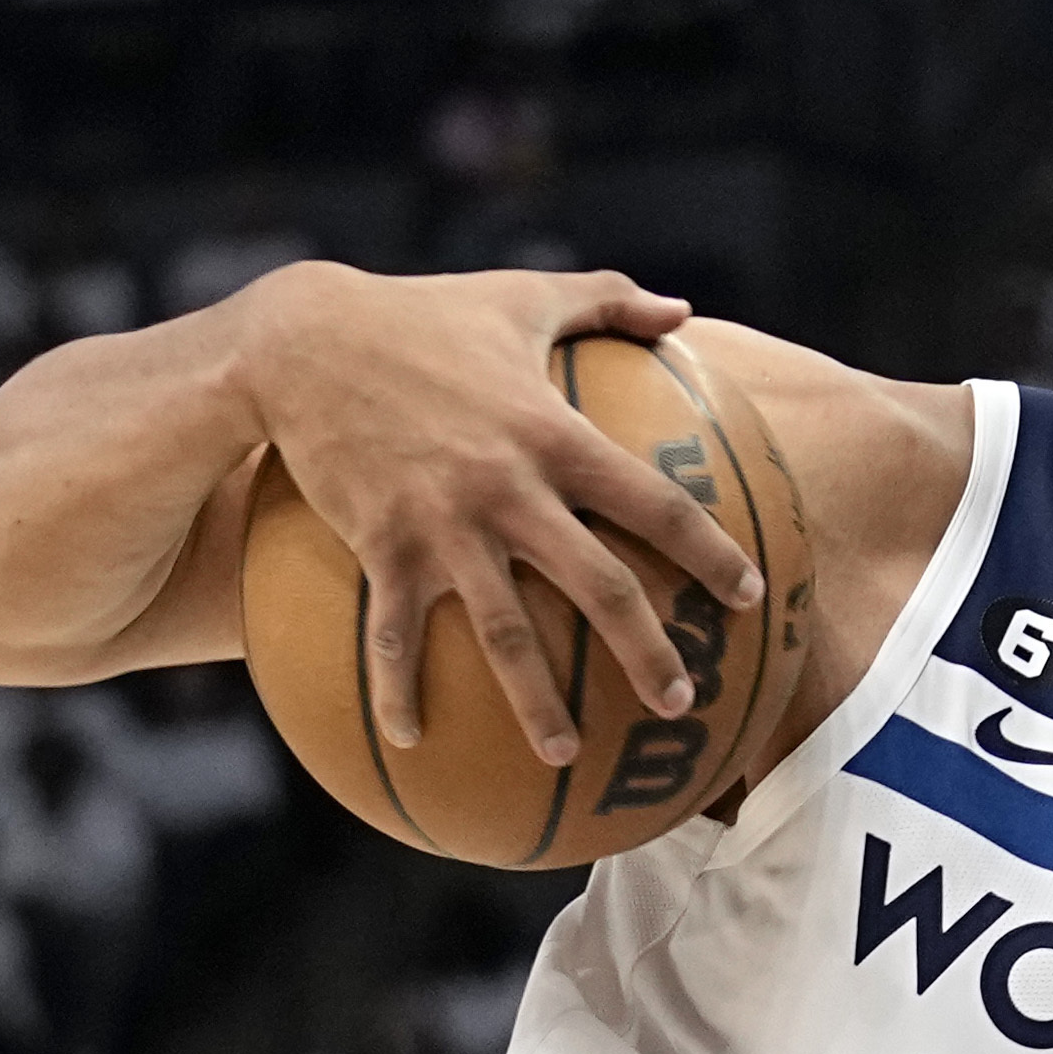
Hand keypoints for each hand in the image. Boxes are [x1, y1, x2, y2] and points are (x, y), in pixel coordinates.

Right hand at [232, 263, 765, 770]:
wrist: (302, 341)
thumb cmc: (418, 316)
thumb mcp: (520, 296)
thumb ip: (607, 300)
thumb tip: (682, 309)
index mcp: (555, 434)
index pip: (658, 504)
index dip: (710, 553)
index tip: (750, 596)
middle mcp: (510, 489)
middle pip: (601, 587)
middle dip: (649, 654)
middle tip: (682, 706)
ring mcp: (446, 526)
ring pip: (507, 634)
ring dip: (539, 703)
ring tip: (566, 757)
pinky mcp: (383, 546)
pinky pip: (394, 636)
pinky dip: (399, 692)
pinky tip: (409, 738)